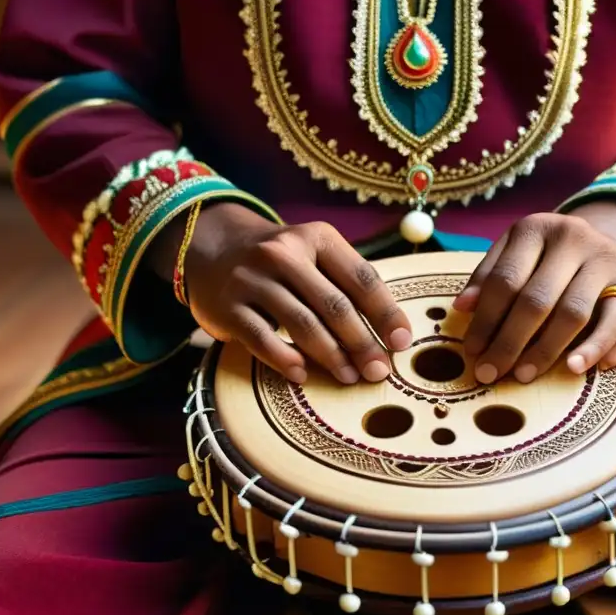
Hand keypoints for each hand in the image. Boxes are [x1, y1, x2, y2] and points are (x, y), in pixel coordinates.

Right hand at [164, 204, 412, 383]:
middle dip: (362, 343)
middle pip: (335, 305)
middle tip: (379, 371)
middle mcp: (284, 253)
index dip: (386, 313)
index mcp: (317, 238)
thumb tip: (390, 334)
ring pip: (302, 324)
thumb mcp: (314, 254)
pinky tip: (303, 375)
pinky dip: (285, 360)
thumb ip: (347, 285)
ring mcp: (252, 279)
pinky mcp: (227, 306)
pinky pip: (263, 339)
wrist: (212, 247)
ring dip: (331, 356)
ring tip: (348, 377)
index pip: (362, 278)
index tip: (403, 342)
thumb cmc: (281, 262)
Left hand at [452, 201, 615, 383]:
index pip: (506, 278)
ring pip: (578, 313)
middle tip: (491, 373)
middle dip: (510, 342)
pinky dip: (609, 348)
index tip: (471, 352)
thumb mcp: (520, 251)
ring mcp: (613, 263)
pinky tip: (584, 368)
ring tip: (525, 375)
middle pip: (538, 299)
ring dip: (549, 350)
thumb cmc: (555, 257)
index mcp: (540, 229)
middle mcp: (578, 240)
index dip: (485, 319)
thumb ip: (490, 275)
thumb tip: (462, 307)